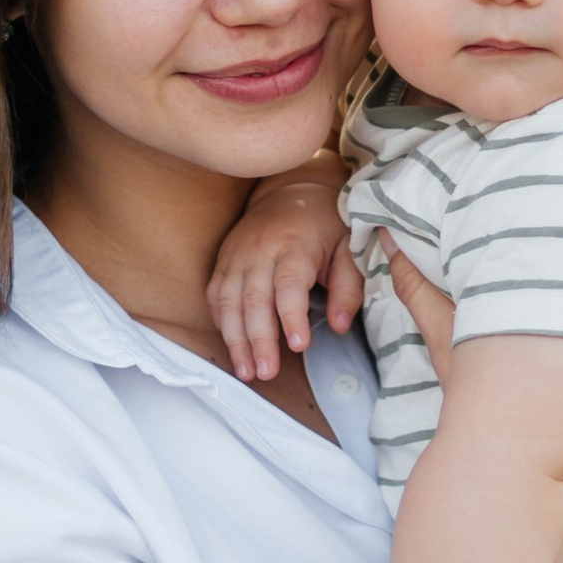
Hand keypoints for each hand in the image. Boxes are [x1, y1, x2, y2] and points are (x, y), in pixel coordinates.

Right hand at [208, 156, 358, 384]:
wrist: (293, 190)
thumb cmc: (326, 223)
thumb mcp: (348, 248)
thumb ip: (347, 287)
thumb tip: (339, 326)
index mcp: (294, 245)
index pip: (288, 285)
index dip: (291, 317)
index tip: (298, 346)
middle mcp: (260, 250)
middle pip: (253, 298)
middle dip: (258, 339)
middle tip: (266, 372)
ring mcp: (237, 255)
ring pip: (228, 300)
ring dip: (235, 339)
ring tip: (246, 371)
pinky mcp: (224, 260)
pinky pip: (214, 295)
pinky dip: (220, 322)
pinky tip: (231, 345)